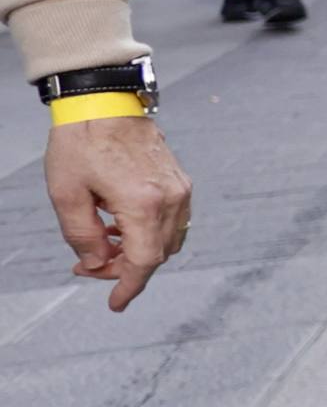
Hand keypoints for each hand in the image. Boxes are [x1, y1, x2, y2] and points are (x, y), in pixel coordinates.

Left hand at [43, 115, 192, 311]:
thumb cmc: (81, 143)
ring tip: (104, 243)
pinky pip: (174, 221)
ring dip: (139, 251)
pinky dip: (150, 233)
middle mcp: (171, 199)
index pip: (144, 262)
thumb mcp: (66, 194)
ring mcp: (180, 189)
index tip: (115, 304)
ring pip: (169, 240)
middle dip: (125, 268)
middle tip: (89, 264)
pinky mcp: (180, 181)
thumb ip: (82, 236)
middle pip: (158, 254)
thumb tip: (96, 263)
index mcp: (144, 204)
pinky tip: (121, 224)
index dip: (128, 287)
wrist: (105, 102)